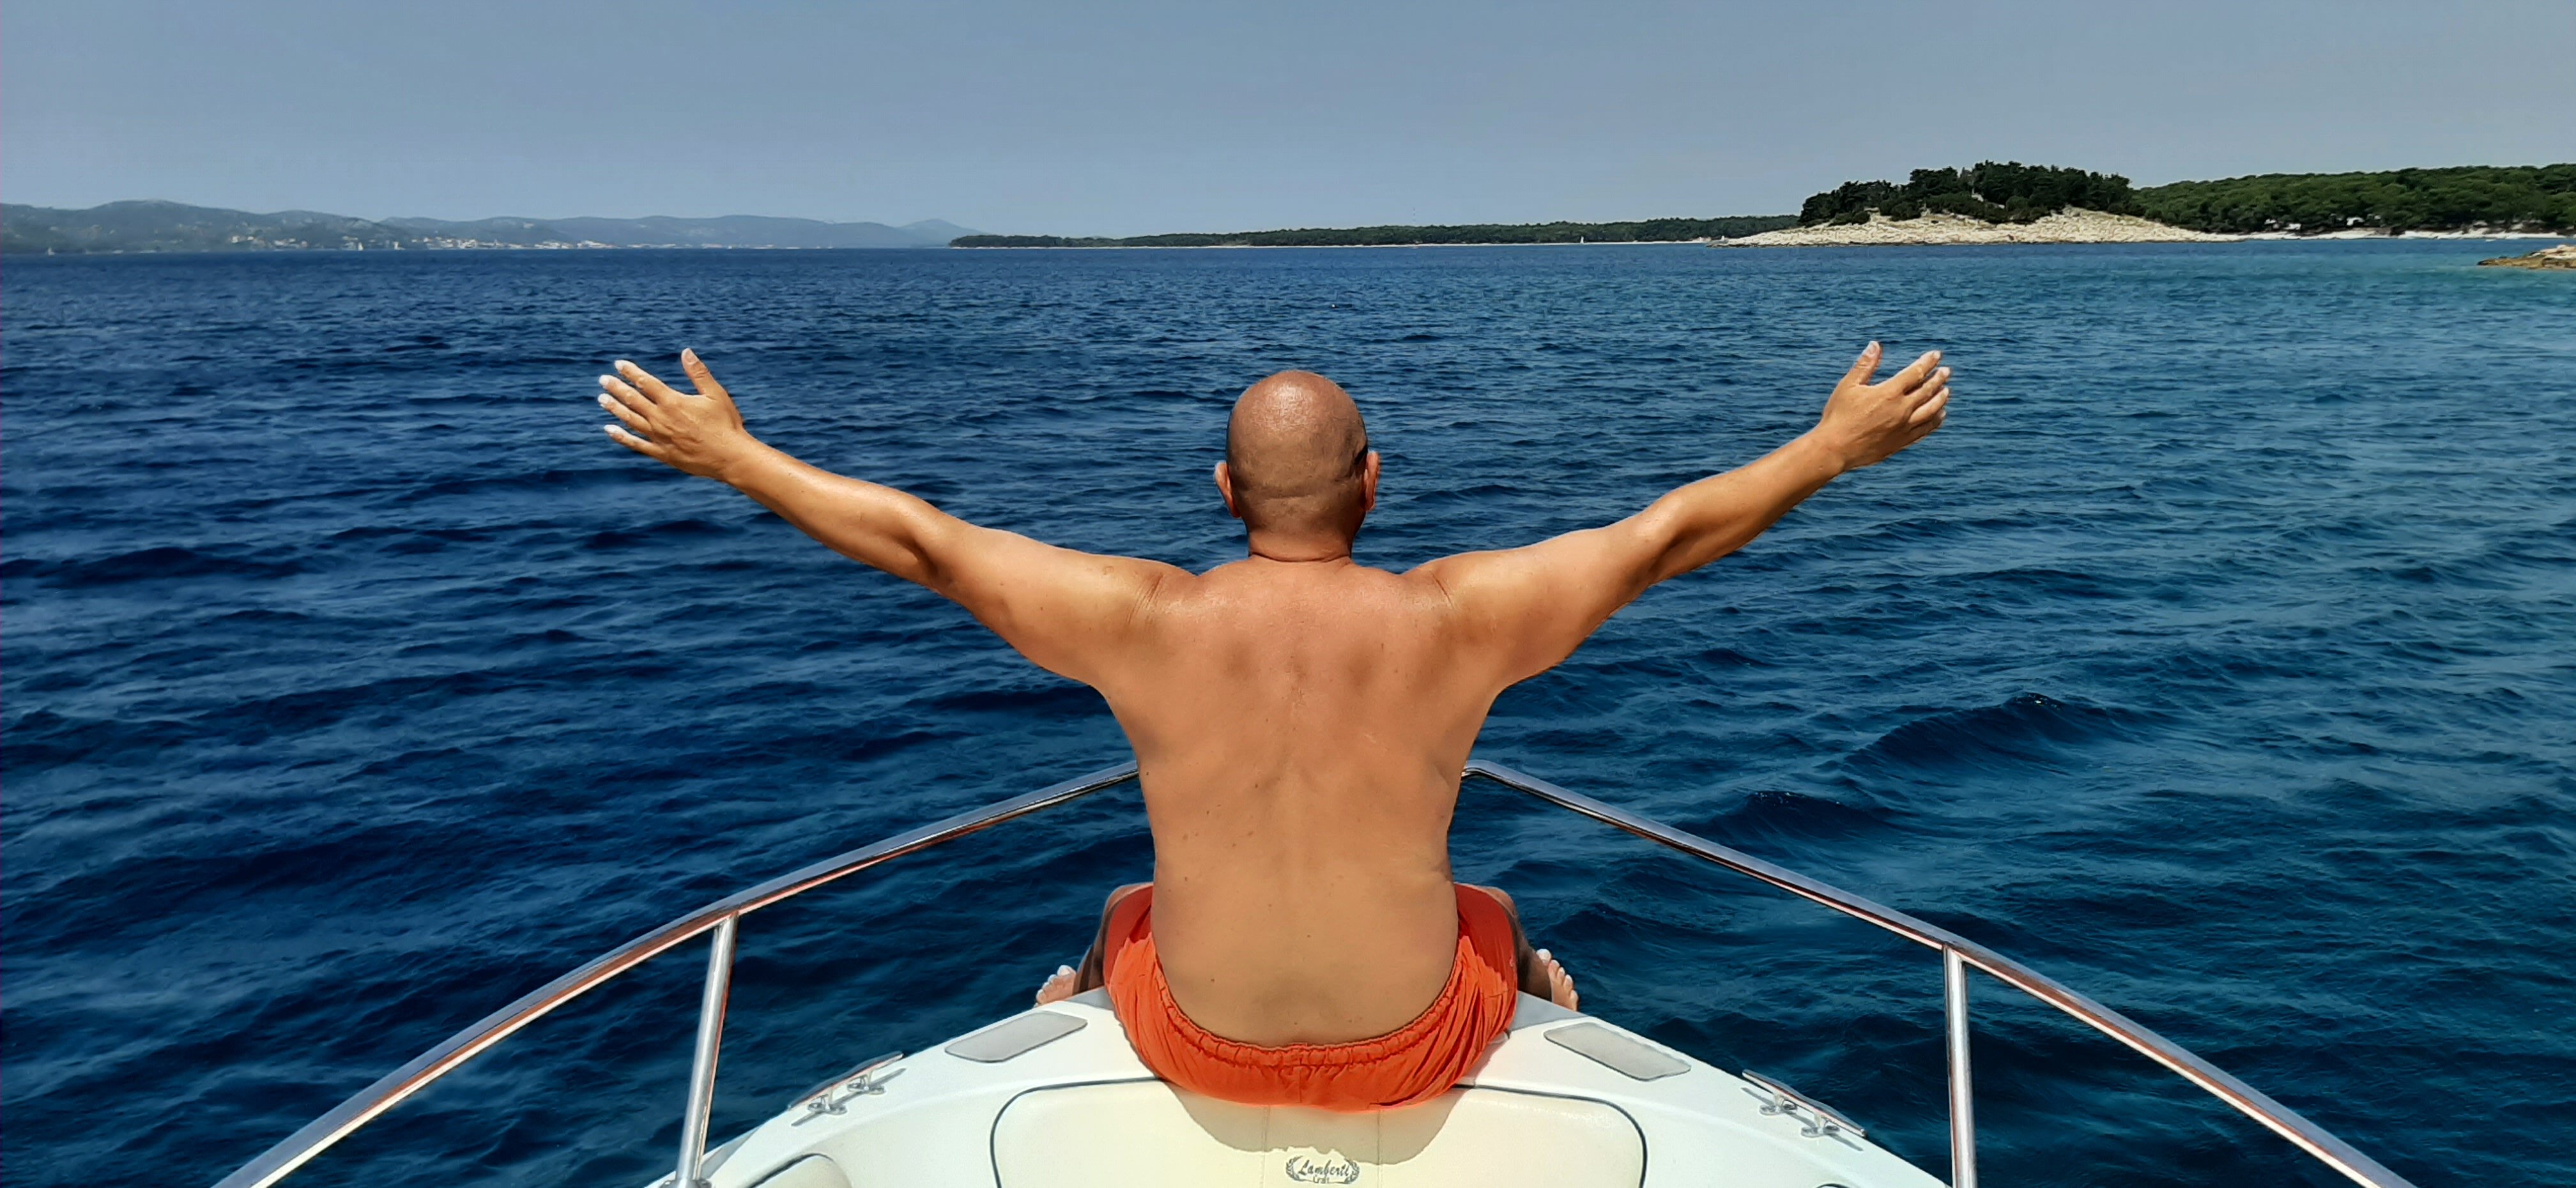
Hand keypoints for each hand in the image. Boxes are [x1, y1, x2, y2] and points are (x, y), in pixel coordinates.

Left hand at [597, 350, 762, 480]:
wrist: (730, 457)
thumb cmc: (726, 424)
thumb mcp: (716, 395)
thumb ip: (698, 373)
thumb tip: (686, 352)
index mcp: (673, 402)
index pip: (646, 382)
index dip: (631, 372)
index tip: (619, 364)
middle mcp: (661, 418)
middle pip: (633, 400)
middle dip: (616, 388)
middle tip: (603, 380)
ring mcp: (659, 437)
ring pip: (630, 420)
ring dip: (615, 408)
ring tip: (602, 400)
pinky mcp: (662, 453)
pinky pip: (636, 444)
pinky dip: (621, 437)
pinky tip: (610, 430)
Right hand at [1810, 342, 1950, 471]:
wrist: (1835, 449)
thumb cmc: (1838, 415)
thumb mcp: (1848, 386)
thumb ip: (1864, 365)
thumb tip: (1875, 344)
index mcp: (1889, 393)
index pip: (1915, 373)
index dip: (1927, 362)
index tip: (1936, 355)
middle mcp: (1901, 410)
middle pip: (1927, 391)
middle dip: (1938, 378)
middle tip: (1946, 371)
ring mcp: (1903, 427)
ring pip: (1931, 411)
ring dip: (1940, 399)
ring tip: (1946, 392)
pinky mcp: (1901, 442)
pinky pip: (1925, 430)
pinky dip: (1935, 421)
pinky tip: (1939, 416)